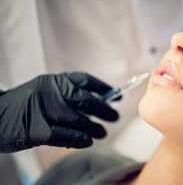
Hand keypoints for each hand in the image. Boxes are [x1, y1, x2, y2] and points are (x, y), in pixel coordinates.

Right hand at [0, 72, 119, 151]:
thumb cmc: (25, 105)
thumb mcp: (45, 91)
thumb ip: (68, 96)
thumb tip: (98, 103)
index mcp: (54, 80)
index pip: (85, 80)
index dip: (104, 88)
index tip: (118, 96)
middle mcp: (49, 91)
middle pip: (86, 100)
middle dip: (104, 110)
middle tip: (115, 117)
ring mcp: (42, 110)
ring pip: (78, 120)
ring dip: (94, 128)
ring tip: (103, 133)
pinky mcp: (35, 130)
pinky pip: (65, 136)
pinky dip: (79, 140)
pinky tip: (88, 142)